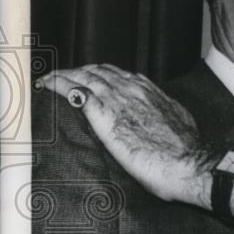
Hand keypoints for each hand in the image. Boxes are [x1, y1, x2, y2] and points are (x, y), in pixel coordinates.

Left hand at [39, 65, 215, 207]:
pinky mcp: (103, 112)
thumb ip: (162, 112)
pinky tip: (46, 84)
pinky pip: (74, 90)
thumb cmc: (185, 151)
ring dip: (64, 74)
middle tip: (65, 78)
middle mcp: (132, 89)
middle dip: (80, 72)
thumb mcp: (177, 122)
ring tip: (50, 79)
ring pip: (84, 76)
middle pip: (99, 71)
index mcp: (150, 92)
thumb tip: (157, 114)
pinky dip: (58, 83)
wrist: (187, 162)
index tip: (92, 79)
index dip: (103, 75)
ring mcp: (117, 98)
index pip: (120, 75)